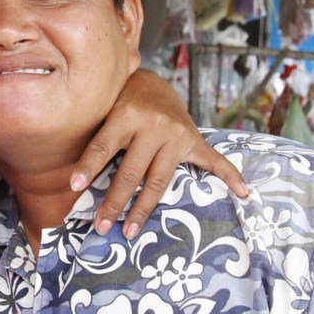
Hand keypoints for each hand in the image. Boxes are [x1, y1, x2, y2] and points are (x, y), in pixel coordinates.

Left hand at [71, 69, 248, 238]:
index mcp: (126, 114)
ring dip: (143, 209)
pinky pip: (213, 160)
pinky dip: (230, 175)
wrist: (151, 81)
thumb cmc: (119, 100)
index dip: (88, 167)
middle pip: (131, 172)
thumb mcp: (104, 110)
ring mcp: (177, 134)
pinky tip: (243, 192)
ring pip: (159, 180)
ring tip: (129, 231)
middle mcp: (153, 125)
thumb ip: (94, 137)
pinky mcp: (193, 140)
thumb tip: (69, 178)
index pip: (104, 147)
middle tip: (101, 227)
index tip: (74, 187)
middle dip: (114, 202)